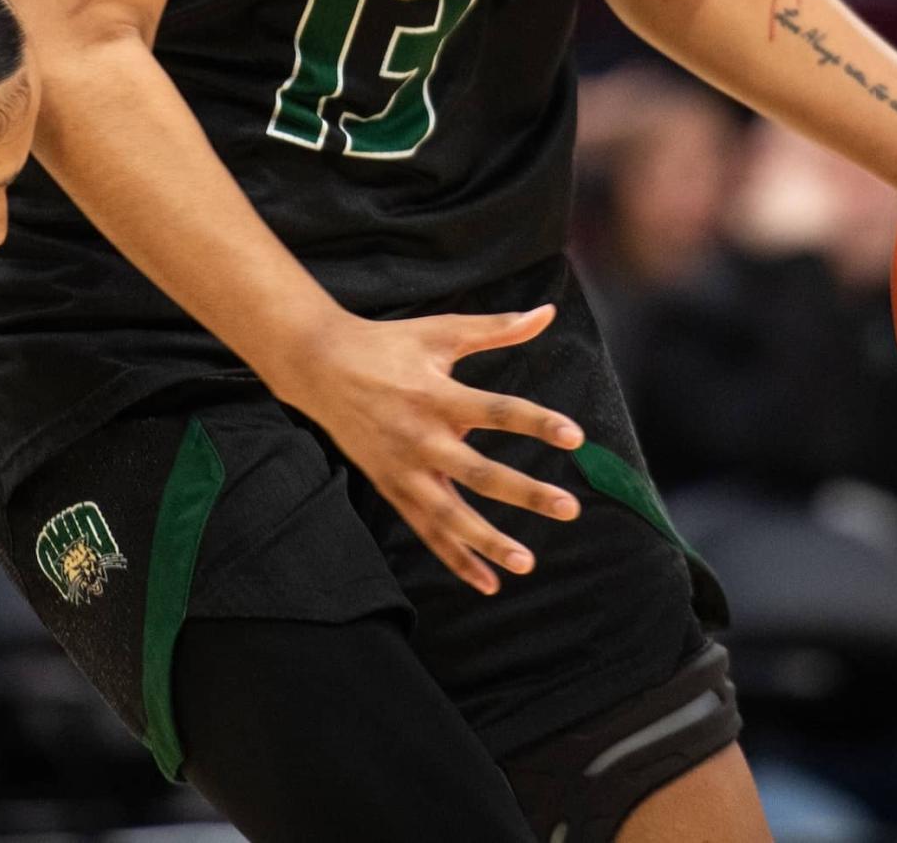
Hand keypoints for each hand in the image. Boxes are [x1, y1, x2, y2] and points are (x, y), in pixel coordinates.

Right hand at [279, 304, 585, 596]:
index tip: (575, 436)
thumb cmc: (389, 344)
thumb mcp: (442, 331)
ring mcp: (403, 468)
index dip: (537, 423)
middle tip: (569, 508)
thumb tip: (548, 313)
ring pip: (449, 514)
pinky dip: (455, 558)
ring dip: (488, 541)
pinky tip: (488, 583)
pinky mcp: (392, 487)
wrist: (321, 365)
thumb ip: (498, 328)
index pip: (496, 411)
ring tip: (527, 562)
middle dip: (525, 493)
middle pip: (479, 473)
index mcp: (436, 394)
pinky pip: (427, 530)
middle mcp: (420, 437)